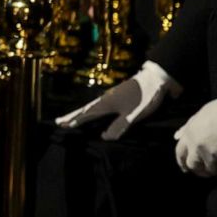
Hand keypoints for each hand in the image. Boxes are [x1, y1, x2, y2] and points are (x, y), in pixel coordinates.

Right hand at [57, 61, 181, 139]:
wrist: (157, 78)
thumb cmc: (145, 97)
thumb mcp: (133, 115)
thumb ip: (119, 126)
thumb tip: (103, 137)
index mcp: (107, 104)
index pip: (87, 114)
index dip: (75, 121)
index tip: (62, 125)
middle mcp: (106, 99)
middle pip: (85, 109)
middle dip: (73, 116)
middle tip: (59, 121)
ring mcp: (112, 97)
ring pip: (91, 107)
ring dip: (80, 113)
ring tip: (72, 118)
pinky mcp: (118, 97)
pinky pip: (99, 106)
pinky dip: (91, 111)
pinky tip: (93, 113)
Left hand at [174, 99, 216, 176]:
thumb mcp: (198, 116)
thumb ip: (187, 128)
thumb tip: (177, 136)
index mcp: (189, 134)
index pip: (180, 153)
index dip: (181, 161)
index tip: (185, 167)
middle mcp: (196, 146)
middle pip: (191, 164)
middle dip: (196, 169)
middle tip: (202, 171)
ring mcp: (210, 154)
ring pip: (206, 169)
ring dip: (210, 170)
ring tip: (215, 168)